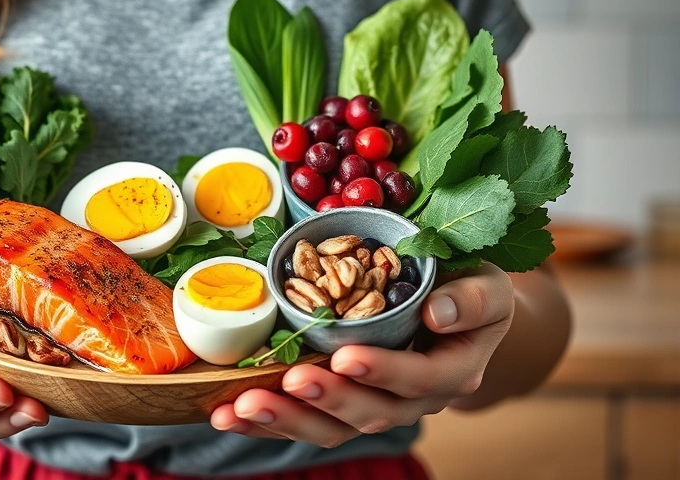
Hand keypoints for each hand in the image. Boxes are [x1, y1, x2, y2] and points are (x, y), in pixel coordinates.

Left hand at [210, 263, 513, 446]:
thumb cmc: (471, 289)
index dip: (382, 371)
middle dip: (325, 399)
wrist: (461, 314)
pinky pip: (304, 421)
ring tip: (240, 408)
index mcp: (452, 371)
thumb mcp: (488, 286)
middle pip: (369, 412)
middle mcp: (413, 399)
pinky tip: (226, 415)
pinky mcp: (341, 405)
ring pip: (330, 427)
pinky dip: (265, 420)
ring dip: (284, 420)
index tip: (346, 356)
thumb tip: (439, 314)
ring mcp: (375, 405)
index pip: (419, 379)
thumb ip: (472, 299)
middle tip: (288, 381)